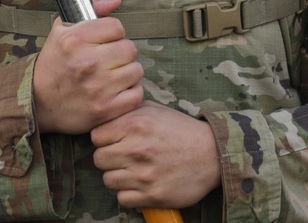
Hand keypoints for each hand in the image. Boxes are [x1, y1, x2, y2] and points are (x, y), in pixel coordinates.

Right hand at [33, 0, 143, 134]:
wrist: (39, 101)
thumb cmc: (54, 63)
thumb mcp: (62, 31)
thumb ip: (91, 10)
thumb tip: (116, 1)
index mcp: (75, 40)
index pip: (116, 27)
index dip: (113, 33)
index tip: (105, 41)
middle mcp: (88, 63)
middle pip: (129, 48)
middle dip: (121, 52)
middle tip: (110, 59)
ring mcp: (98, 88)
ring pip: (136, 70)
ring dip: (128, 72)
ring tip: (113, 75)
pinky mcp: (106, 109)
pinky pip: (136, 94)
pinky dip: (130, 92)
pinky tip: (117, 90)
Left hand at [91, 101, 220, 208]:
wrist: (211, 154)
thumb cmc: (180, 129)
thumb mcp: (153, 109)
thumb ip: (127, 110)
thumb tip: (106, 111)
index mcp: (134, 124)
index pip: (96, 136)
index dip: (103, 138)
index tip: (113, 140)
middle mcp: (136, 149)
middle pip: (98, 159)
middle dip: (108, 157)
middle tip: (121, 156)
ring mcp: (143, 174)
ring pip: (108, 180)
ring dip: (117, 176)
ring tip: (131, 170)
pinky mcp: (152, 195)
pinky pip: (122, 198)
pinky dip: (128, 193)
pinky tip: (138, 184)